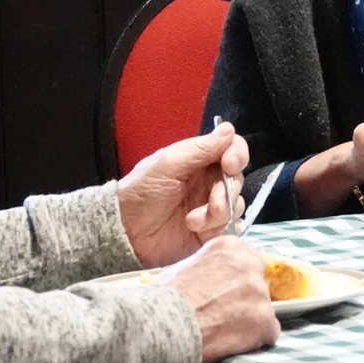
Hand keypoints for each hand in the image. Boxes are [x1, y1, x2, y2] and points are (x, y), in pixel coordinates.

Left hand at [117, 122, 248, 266]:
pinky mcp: (211, 229)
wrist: (126, 233)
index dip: (237, 154)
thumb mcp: (168, 165)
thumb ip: (201, 148)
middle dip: (226, 191)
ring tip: (193, 221)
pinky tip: (197, 229)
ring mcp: (210, 205)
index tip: (230, 164)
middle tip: (213, 204)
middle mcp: (208, 180)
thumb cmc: (141, 193)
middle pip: (237, 178)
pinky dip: (217, 227)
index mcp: (199, 160)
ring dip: (218, 213)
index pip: (231, 148)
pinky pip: (231, 226)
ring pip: (235, 203)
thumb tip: (229, 129)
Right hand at [152, 235, 279, 362]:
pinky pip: (267, 333)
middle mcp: (250, 266)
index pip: (247, 261)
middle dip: (244, 300)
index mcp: (229, 248)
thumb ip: (206, 270)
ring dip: (248, 322)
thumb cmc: (164, 299)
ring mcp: (260, 293)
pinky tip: (231, 344)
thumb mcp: (182, 269)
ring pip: (262, 310)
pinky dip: (253, 341)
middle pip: (257, 285)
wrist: (164, 326)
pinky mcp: (265, 320)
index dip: (237, 281)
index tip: (226, 293)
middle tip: (223, 315)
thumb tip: (208, 281)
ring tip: (222, 333)